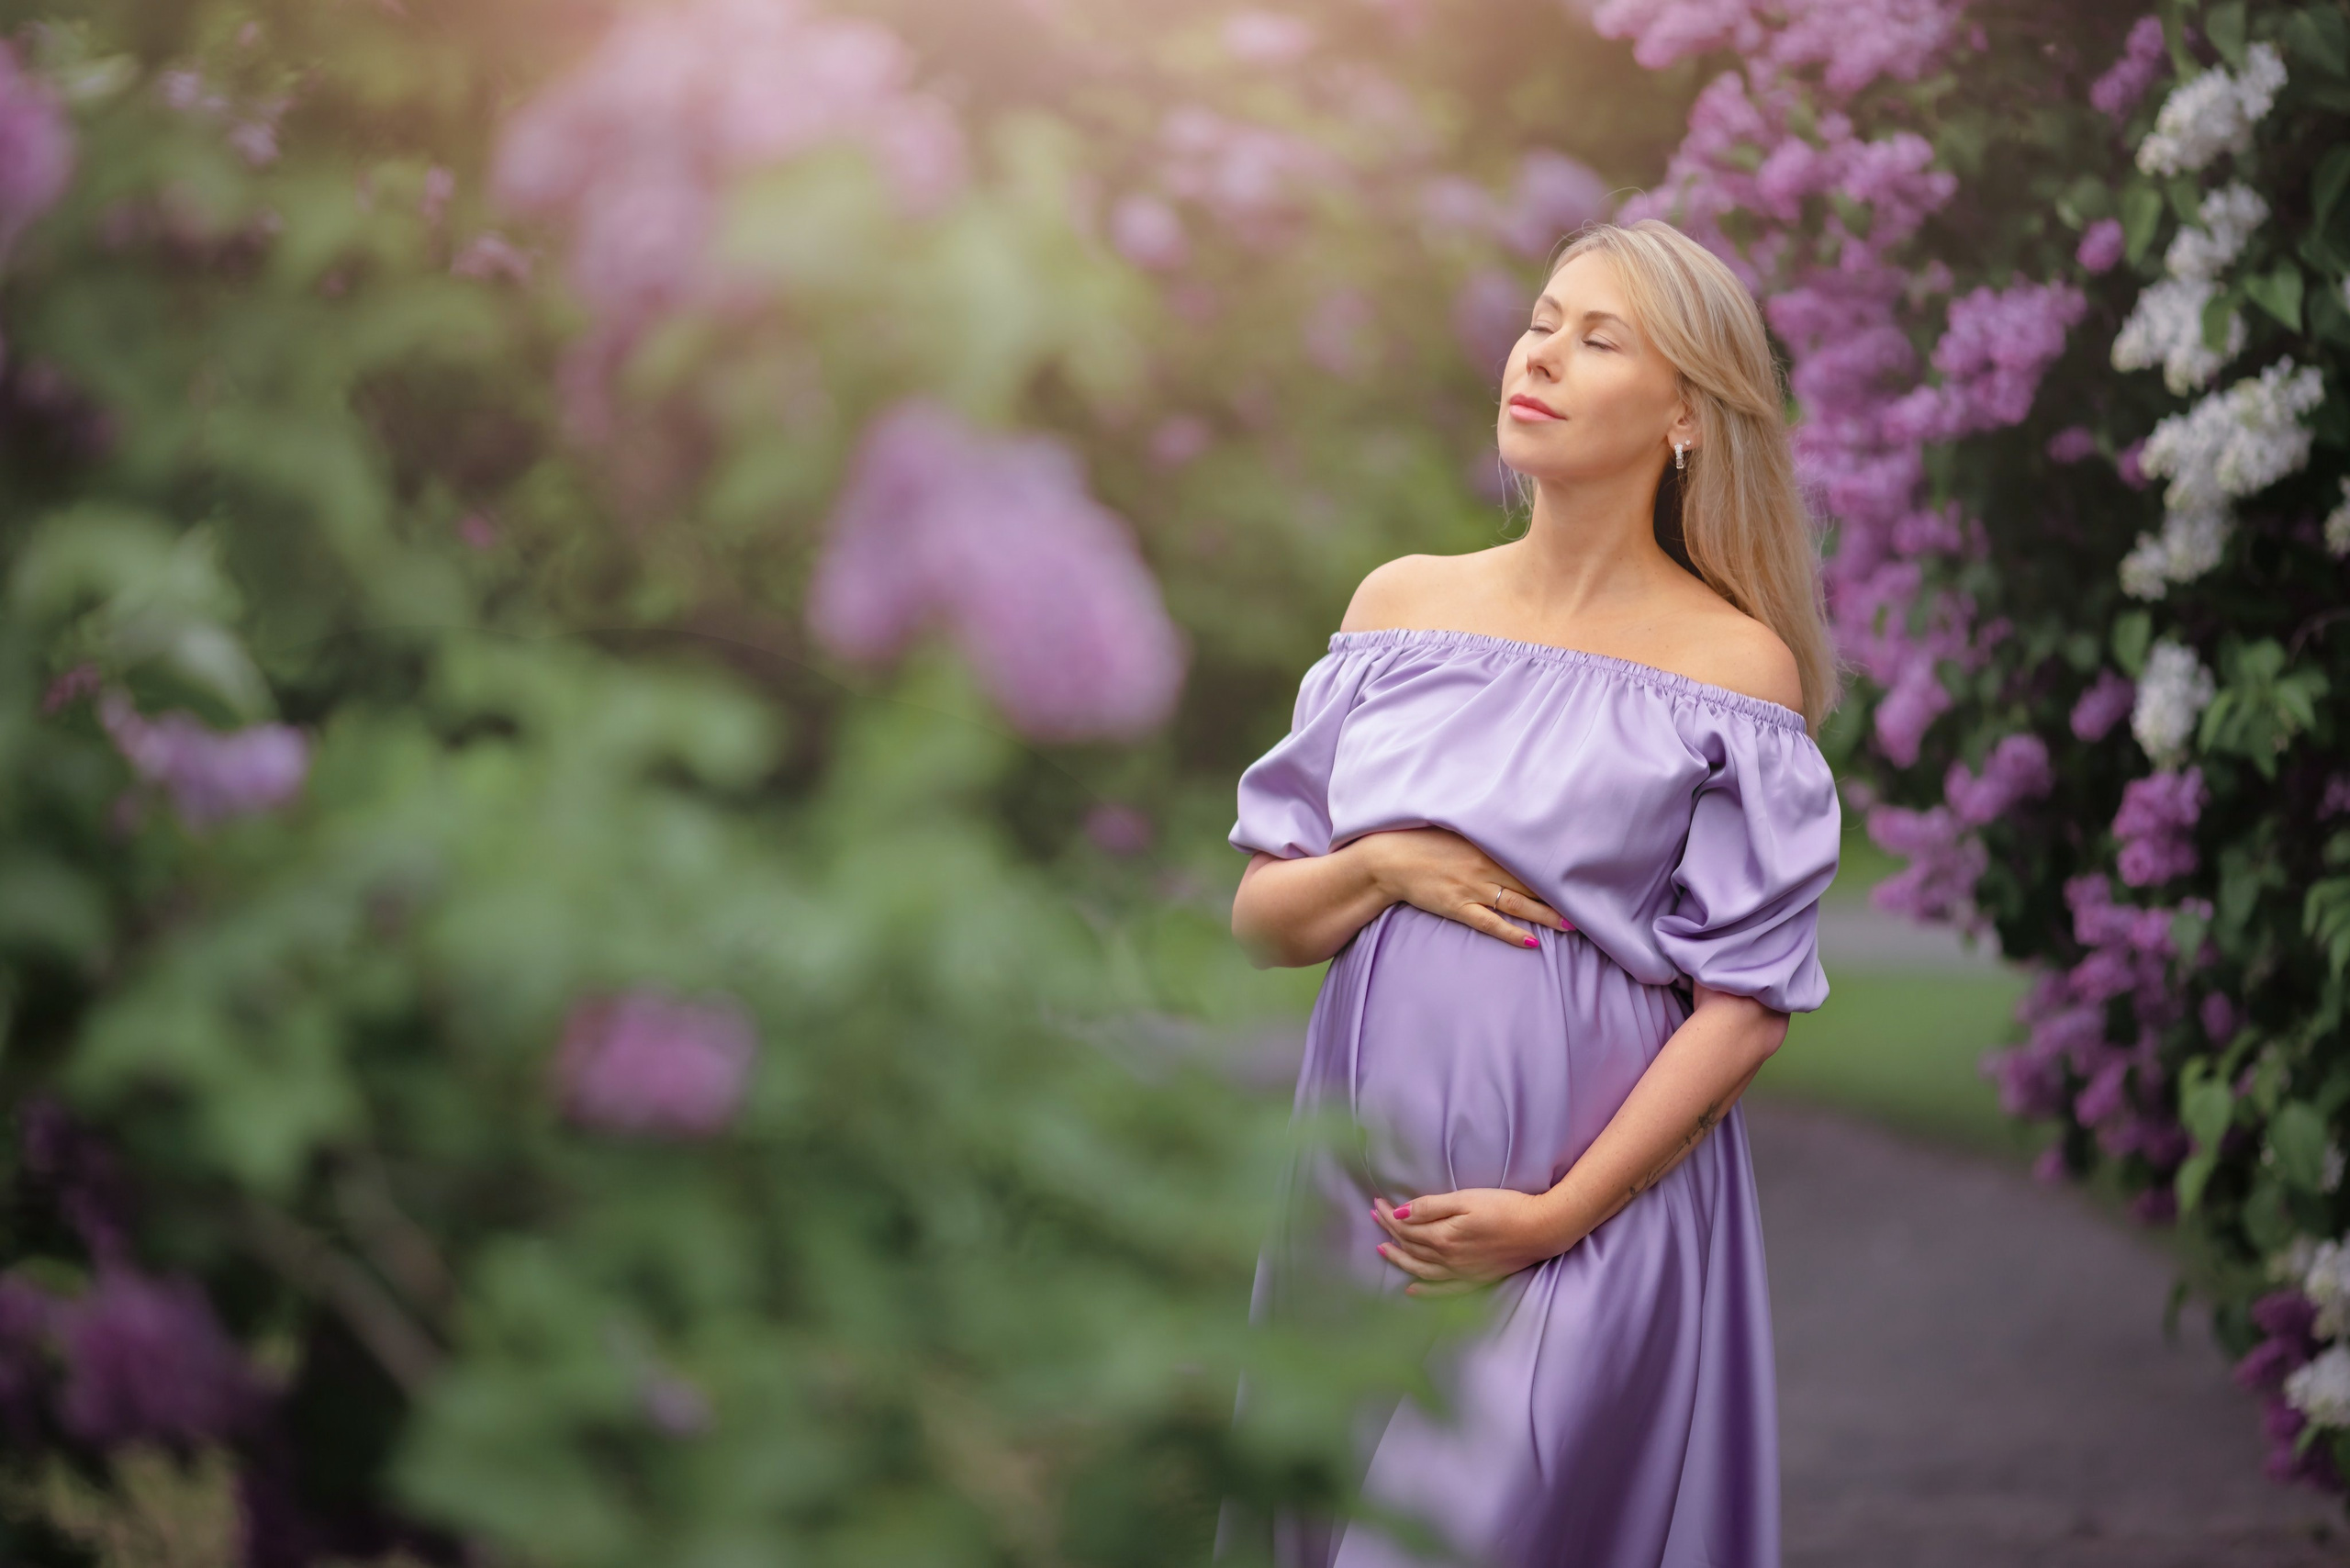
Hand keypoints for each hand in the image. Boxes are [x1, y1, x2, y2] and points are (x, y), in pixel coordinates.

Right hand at [1354, 828, 1570, 950]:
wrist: (1390, 859)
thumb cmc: (1424, 842)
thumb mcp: (1458, 832)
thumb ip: (1485, 835)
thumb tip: (1513, 835)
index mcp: (1487, 846)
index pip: (1529, 859)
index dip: (1554, 869)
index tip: (1579, 875)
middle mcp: (1484, 867)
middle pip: (1530, 883)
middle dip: (1559, 895)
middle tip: (1588, 905)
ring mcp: (1471, 889)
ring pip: (1517, 904)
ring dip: (1544, 916)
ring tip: (1570, 925)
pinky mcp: (1457, 907)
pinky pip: (1490, 923)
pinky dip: (1511, 932)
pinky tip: (1531, 942)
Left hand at [1369, 1188, 1570, 1296]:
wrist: (1541, 1230)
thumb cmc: (1505, 1208)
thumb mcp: (1466, 1199)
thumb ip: (1430, 1208)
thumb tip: (1398, 1215)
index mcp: (1443, 1237)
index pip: (1405, 1227)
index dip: (1388, 1216)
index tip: (1376, 1204)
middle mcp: (1447, 1259)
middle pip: (1410, 1247)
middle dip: (1389, 1232)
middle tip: (1374, 1218)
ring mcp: (1461, 1273)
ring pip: (1420, 1269)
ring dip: (1399, 1259)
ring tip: (1383, 1250)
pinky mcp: (1475, 1280)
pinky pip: (1443, 1290)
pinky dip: (1424, 1290)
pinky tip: (1412, 1288)